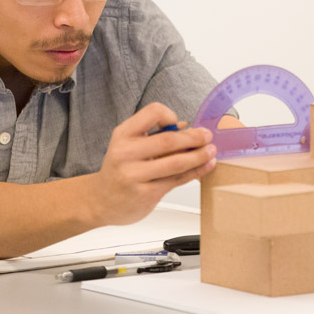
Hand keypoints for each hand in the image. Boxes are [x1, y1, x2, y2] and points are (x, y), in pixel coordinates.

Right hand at [87, 103, 216, 225]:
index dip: (170, 115)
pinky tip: (206, 166)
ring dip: (199, 156)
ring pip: (176, 163)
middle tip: (208, 136)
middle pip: (168, 140)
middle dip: (194, 138)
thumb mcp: (129, 144)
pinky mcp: (146, 194)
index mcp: (123, 134)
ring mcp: (135, 175)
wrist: (102, 201)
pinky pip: (177, 180)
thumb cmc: (120, 168)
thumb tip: (187, 127)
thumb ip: (154, 134)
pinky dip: (196, 172)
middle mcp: (126, 153)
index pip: (152, 113)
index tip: (179, 123)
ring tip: (211, 151)